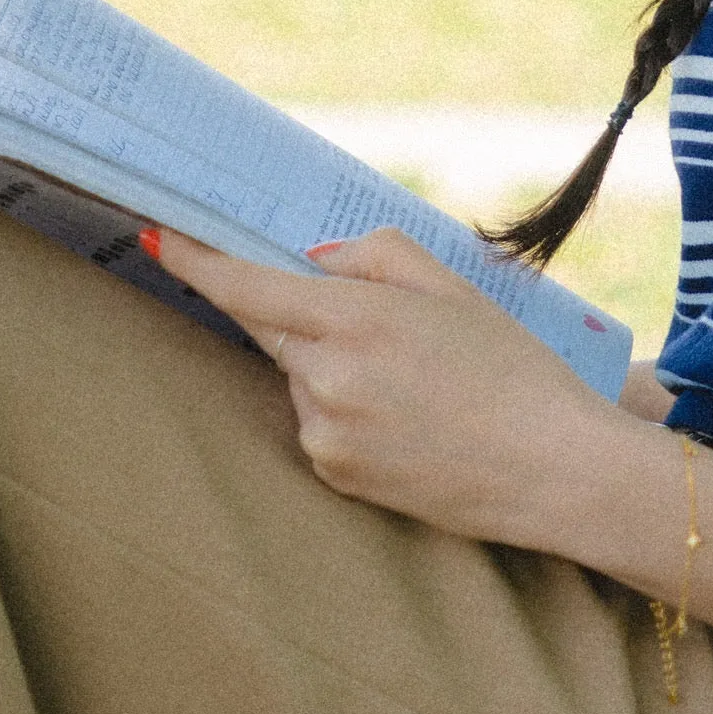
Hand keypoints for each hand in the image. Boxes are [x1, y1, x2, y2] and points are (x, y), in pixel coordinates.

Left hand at [148, 223, 602, 548]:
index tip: (158, 238)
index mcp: (358, 320)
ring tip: (415, 384)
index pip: (249, 287)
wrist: (554, 470)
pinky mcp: (336, 475)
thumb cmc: (514, 370)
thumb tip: (314, 261)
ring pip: (300, 379)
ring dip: (330, 367)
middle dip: (297, 313)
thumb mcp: (454, 286)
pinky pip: (318, 425)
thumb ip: (374, 255)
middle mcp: (329, 379)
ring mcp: (327, 435)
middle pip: (272, 329)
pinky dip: (345, 411)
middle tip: (370, 325)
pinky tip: (408, 420)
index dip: (196, 261)